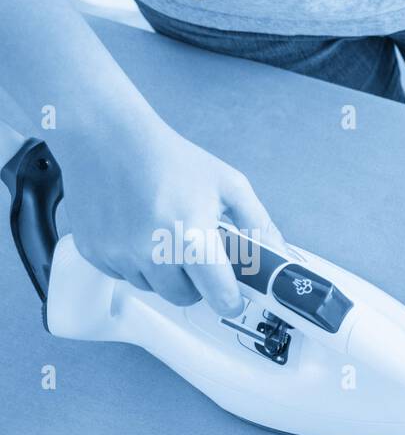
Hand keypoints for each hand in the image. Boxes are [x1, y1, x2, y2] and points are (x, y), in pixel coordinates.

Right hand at [58, 116, 280, 317]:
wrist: (109, 136)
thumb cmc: (171, 158)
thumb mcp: (229, 186)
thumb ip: (259, 225)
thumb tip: (282, 257)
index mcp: (191, 237)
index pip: (219, 296)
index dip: (231, 299)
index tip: (234, 296)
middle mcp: (152, 251)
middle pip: (184, 296)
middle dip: (195, 281)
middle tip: (195, 250)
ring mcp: (119, 253)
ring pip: (153, 287)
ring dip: (163, 271)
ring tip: (164, 233)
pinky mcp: (93, 251)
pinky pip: (124, 275)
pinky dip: (134, 261)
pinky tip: (137, 230)